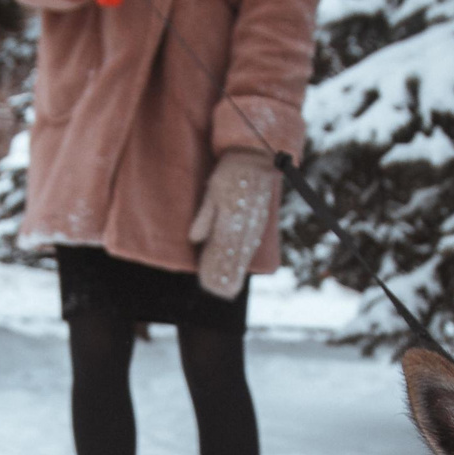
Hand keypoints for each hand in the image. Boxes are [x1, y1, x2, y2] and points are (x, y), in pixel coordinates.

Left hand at [187, 151, 279, 299]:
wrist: (254, 161)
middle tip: (218, 294)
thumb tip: (194, 239)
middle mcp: (245, 227)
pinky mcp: (259, 224)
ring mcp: (254, 227)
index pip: (221, 252)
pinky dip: (244, 260)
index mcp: (231, 221)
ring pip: (243, 255)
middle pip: (234, 259)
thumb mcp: (213, 192)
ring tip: (229, 289)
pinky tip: (240, 269)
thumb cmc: (229, 174)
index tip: (207, 284)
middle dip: (225, 276)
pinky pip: (251, 246)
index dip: (213, 269)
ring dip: (236, 272)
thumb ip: (205, 217)